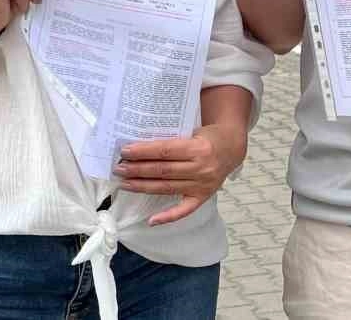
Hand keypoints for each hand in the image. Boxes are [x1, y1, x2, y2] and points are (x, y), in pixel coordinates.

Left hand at [114, 123, 248, 224]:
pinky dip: (168, 216)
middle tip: (119, 168)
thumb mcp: (193, 131)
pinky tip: (151, 220)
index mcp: (198, 148)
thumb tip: (140, 146)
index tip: (125, 151)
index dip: (144, 152)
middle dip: (138, 169)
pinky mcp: (203, 197)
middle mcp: (201, 168)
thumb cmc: (208, 137)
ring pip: (167, 188)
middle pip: (163, 170)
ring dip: (143, 186)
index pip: (165, 151)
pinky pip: (184, 210)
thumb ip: (172, 139)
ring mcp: (202, 185)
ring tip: (125, 183)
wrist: (231, 148)